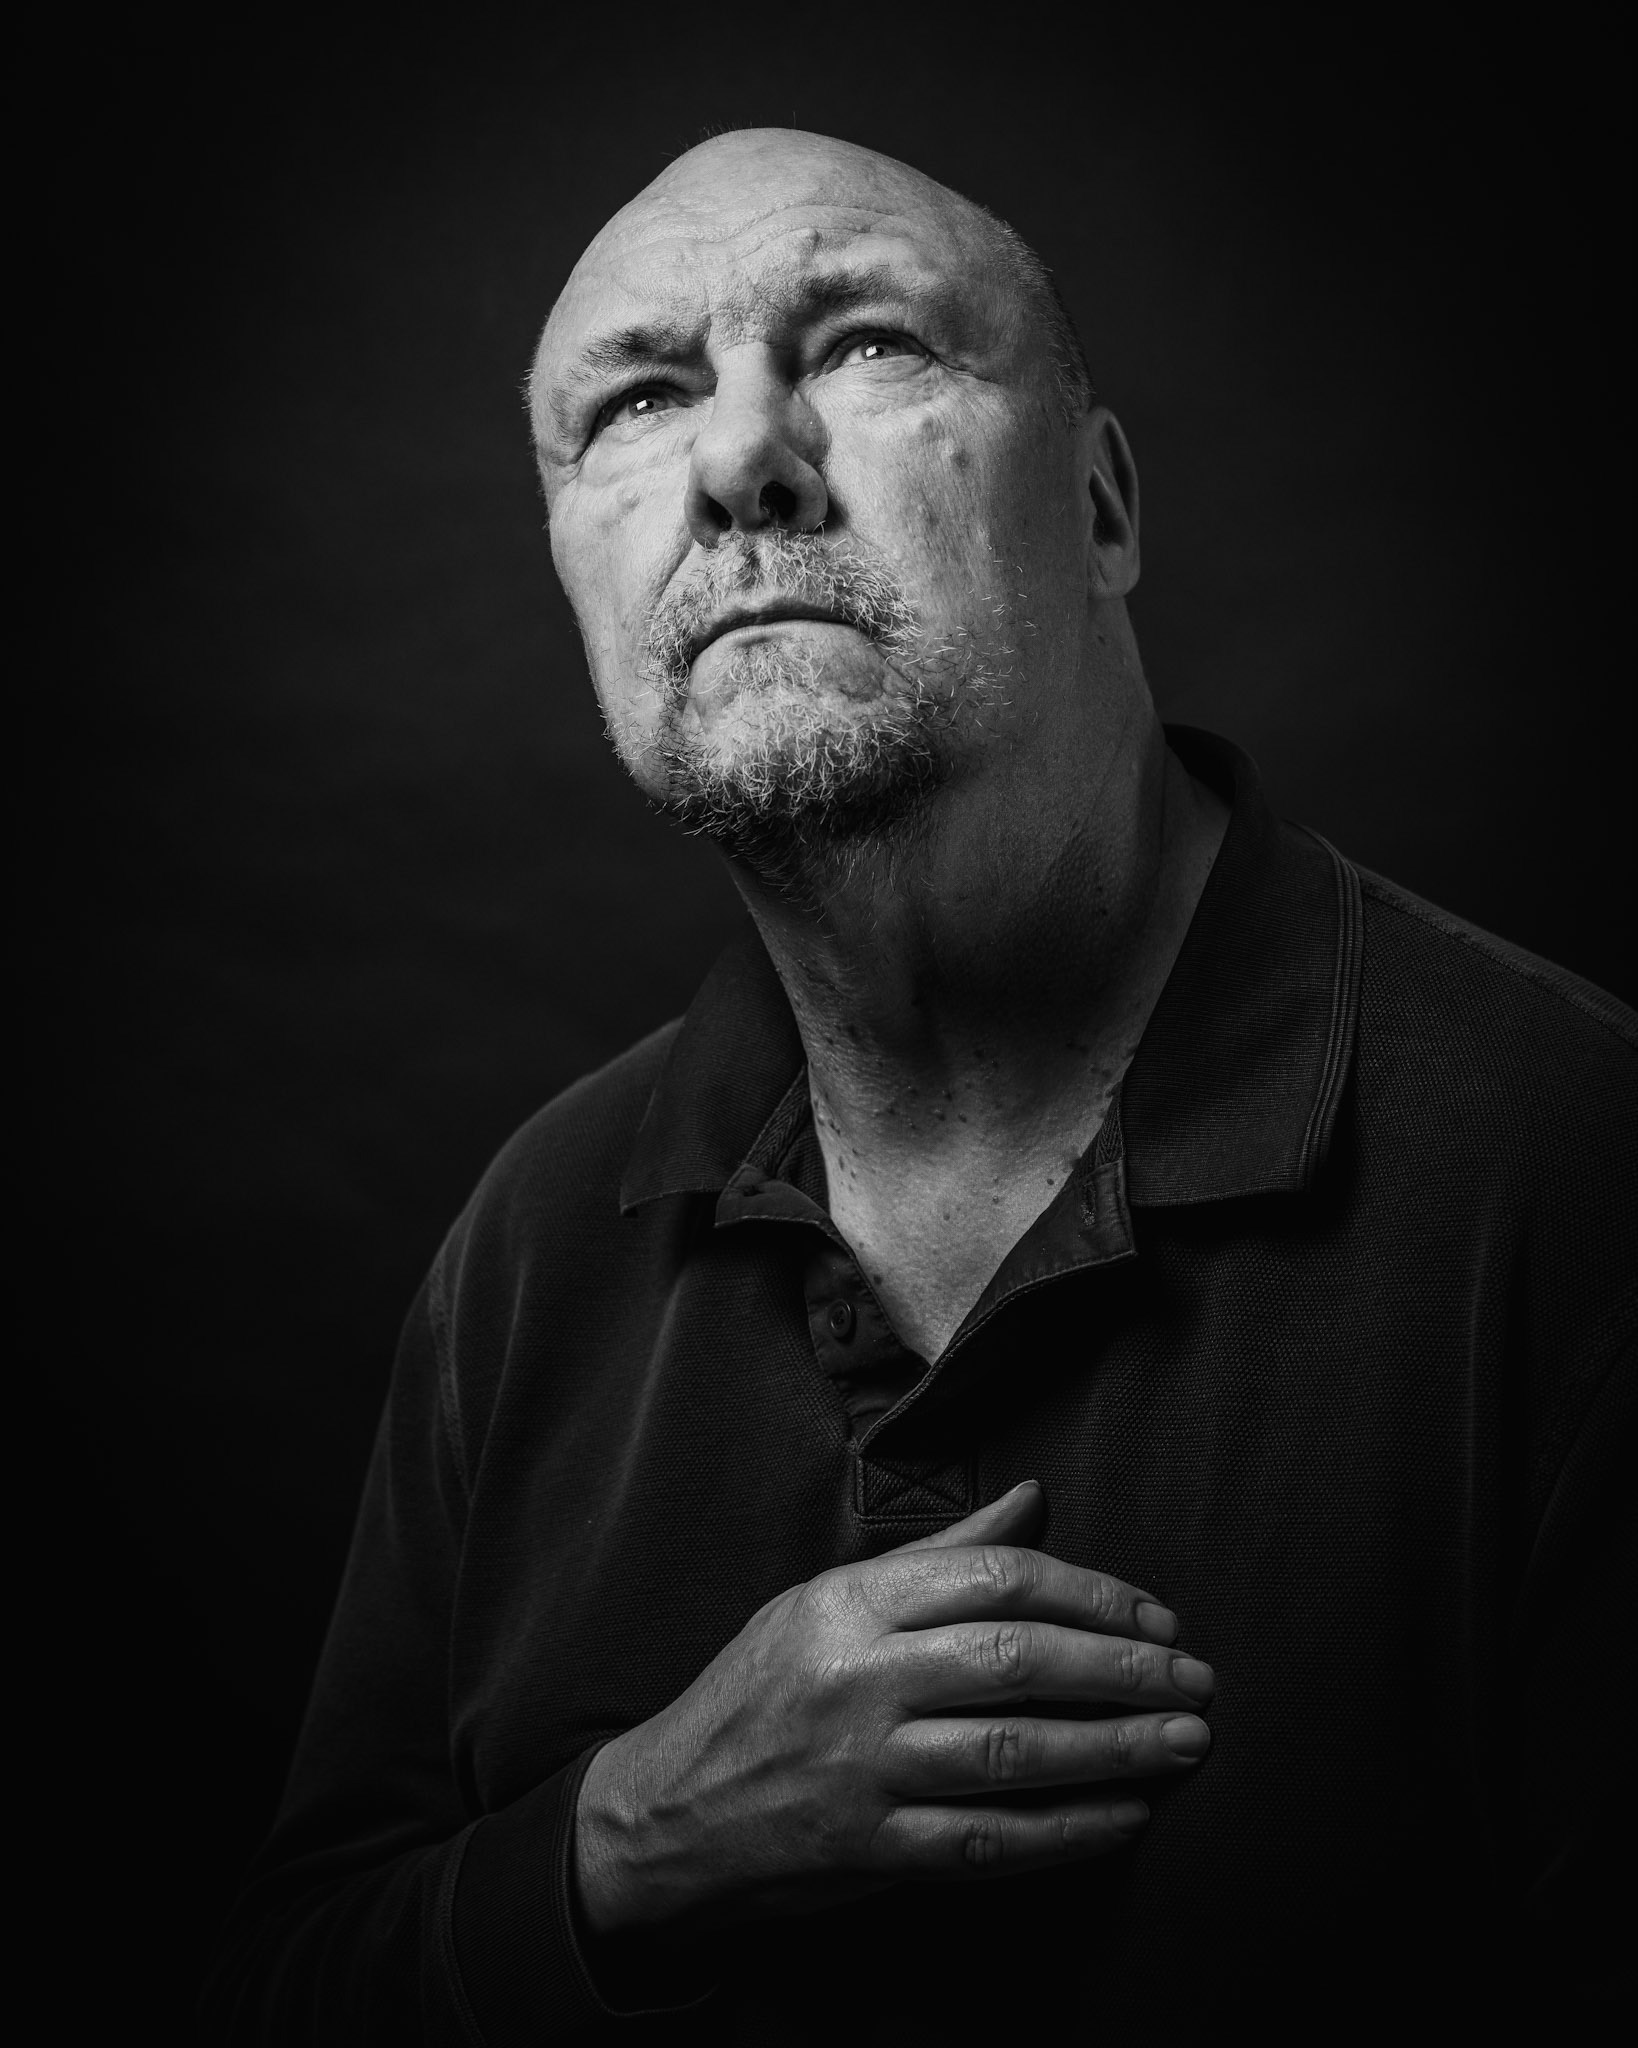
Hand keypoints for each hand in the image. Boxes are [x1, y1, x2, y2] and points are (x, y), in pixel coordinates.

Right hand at [572, 1480, 1213, 1933]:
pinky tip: (1126, 1816)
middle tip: (1196, 1677)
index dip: (1091, 1592)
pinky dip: (1066, 1830)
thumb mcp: (827, 1599)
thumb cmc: (760, 1690)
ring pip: (1012, 1751)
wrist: (668, 1810)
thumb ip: (937, 1554)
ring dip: (1115, 1747)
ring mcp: (862, 1766)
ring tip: (1186, 1741)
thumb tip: (1032, 1497)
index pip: (994, 1575)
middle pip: (1017, 1658)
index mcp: (851, 1600)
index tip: (1155, 1614)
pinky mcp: (869, 1849)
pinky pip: (987, 1841)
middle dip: (1122, 1668)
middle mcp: (857, 1676)